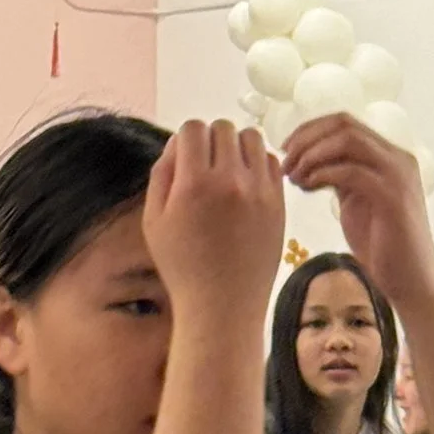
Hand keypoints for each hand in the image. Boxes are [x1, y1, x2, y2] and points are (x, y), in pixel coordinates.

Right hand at [142, 120, 283, 330]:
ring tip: (228, 171)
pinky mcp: (279, 203)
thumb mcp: (154, 221)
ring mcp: (260, 191)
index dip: (186, 139)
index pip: (194, 128)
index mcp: (194, 183)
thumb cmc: (182, 266)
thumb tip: (178, 144)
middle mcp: (230, 181)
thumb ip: (162, 174)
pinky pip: (272, 162)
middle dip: (211, 140)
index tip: (186, 159)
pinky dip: (259, 164)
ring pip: (252, 139)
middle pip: (224, 128)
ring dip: (237, 147)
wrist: (223, 304)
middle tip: (206, 166)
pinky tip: (247, 184)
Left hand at [280, 117, 433, 314]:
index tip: (286, 148)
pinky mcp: (392, 196)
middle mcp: (397, 157)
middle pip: (344, 124)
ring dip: (312, 154)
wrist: (411, 280)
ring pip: (348, 141)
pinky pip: (351, 171)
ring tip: (295, 177)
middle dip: (307, 139)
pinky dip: (323, 174)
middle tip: (286, 162)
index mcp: (389, 155)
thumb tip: (308, 161)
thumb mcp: (356, 201)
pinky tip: (308, 188)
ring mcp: (397, 175)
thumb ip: (340, 176)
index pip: (344, 122)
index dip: (310, 130)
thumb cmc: (382, 246)